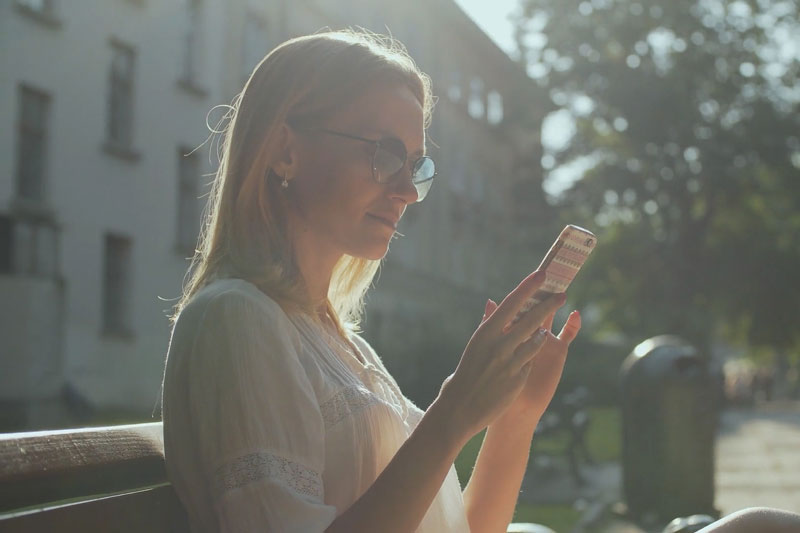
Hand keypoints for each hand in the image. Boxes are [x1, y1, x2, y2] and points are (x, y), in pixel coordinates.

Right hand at [435, 271, 566, 443]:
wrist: (459, 409)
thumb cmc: (463, 375)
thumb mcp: (474, 346)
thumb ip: (488, 326)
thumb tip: (493, 304)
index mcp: (485, 333)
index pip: (511, 304)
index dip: (527, 288)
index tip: (541, 275)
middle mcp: (499, 345)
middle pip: (531, 319)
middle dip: (548, 305)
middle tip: (561, 295)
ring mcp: (510, 362)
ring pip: (536, 341)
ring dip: (541, 333)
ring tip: (545, 330)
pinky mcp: (518, 379)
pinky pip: (530, 362)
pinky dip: (531, 356)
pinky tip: (531, 356)